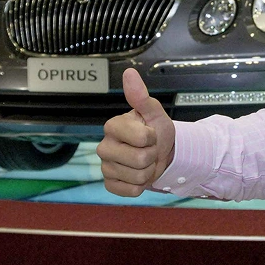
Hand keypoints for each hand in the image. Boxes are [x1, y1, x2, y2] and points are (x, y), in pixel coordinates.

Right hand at [98, 68, 175, 196]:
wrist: (160, 153)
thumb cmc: (155, 130)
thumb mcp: (154, 112)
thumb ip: (141, 96)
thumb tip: (129, 73)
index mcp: (112, 126)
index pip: (142, 138)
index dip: (153, 138)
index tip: (150, 133)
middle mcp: (104, 146)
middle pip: (139, 160)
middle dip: (152, 156)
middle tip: (148, 149)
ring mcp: (105, 167)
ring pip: (137, 177)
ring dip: (148, 171)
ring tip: (145, 162)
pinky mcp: (109, 184)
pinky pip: (131, 191)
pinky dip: (141, 186)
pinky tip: (137, 174)